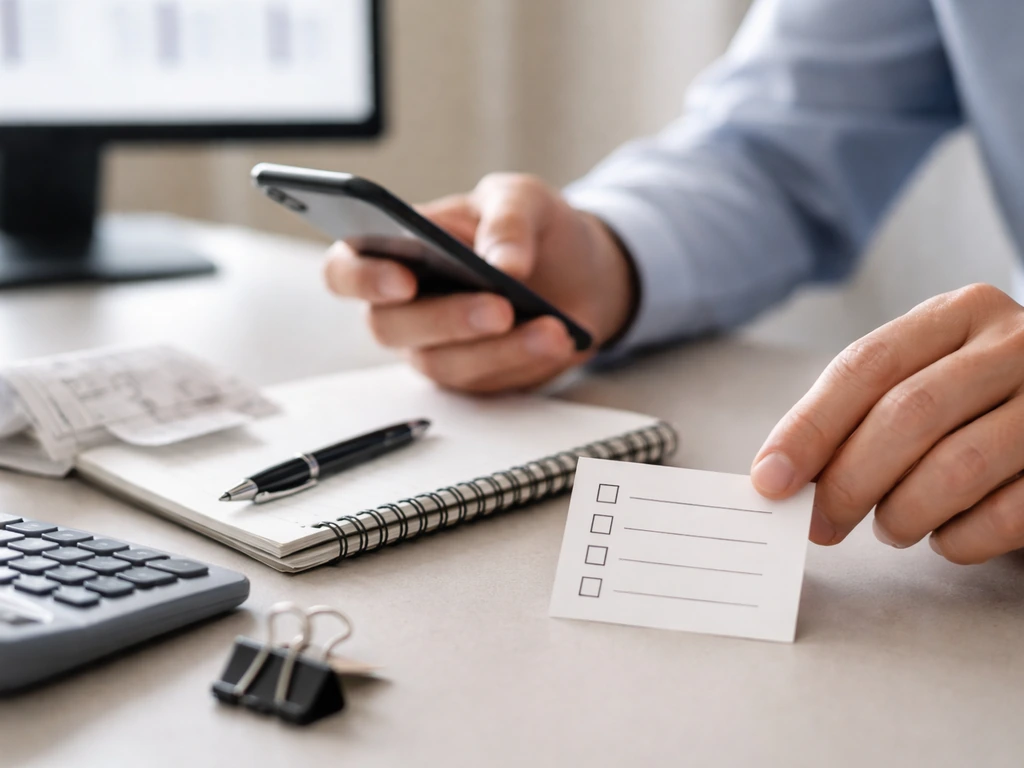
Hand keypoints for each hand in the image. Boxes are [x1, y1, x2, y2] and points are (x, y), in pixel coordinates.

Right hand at [323, 173, 635, 391]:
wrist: (584, 273)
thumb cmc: (533, 228)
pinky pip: (486, 380)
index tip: (403, 280)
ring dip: (498, 348)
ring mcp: (434, 346)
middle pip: (390, 326)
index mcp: (395, 247)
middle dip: (446, 319)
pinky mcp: (473, 377)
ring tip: (550, 328)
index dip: (362, 279)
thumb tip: (502, 265)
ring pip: (443, 363)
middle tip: (499, 307)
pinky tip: (558, 339)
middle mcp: (403, 304)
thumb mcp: (524, 199)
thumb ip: (508, 221)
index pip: (346, 269)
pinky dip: (524, 359)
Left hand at [751, 284, 1023, 564]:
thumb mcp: (926, 375)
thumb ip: (860, 410)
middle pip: (907, 414)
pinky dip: (959, 540)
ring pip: (955, 467)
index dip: (810, 427)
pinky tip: (946, 537)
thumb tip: (780, 473)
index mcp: (960, 313)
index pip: (866, 365)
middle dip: (847, 481)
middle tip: (820, 523)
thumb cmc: (976, 400)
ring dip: (902, 513)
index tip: (770, 479)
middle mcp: (1015, 346)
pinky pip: (1005, 515)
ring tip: (890, 528)